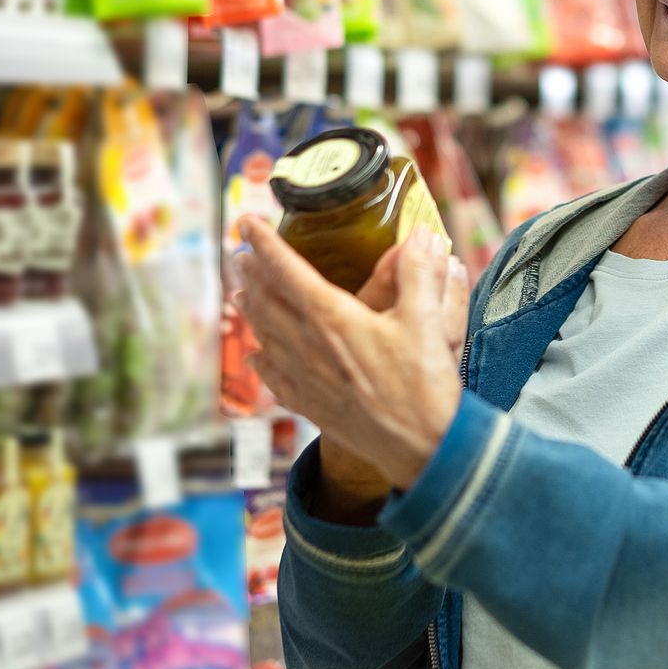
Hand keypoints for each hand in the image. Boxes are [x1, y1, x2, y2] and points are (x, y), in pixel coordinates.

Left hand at [235, 218, 468, 490]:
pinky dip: (261, 360)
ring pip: (265, 337)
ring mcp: (307, 379)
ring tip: (239, 296)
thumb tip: (423, 236)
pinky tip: (256, 357)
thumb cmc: (423, 383)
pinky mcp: (312, 406)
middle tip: (242, 254)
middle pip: (267, 303)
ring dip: (251, 312)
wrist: (420, 446)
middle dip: (252, 275)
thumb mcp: (428, 321)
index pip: (287, 272)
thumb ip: (420, 274)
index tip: (245, 223)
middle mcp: (309, 347)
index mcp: (332, 319)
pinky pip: (274, 378)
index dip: (264, 244)